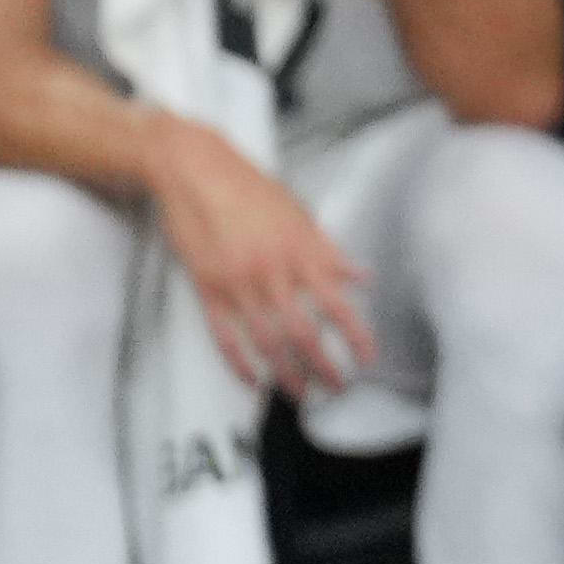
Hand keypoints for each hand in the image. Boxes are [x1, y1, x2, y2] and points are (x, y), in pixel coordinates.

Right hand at [151, 130, 373, 397]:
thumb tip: (362, 277)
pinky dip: (240, 363)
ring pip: (265, 341)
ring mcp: (236, 283)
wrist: (196, 171)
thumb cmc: (251, 189)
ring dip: (285, 372)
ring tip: (299, 393)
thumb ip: (330, 251)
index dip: (356, 335)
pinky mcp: (206, 289)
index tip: (368, 357)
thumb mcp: (300, 214)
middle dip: (322, 365)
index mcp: (301, 251)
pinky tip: (253, 380)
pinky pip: (224, 336)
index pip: (337, 303)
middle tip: (336, 387)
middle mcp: (272, 272)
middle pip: (302, 332)